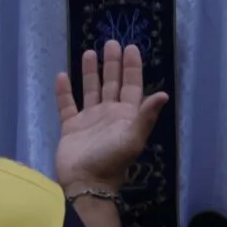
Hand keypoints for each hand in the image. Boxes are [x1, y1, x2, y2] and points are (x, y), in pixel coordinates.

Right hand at [53, 40, 168, 197]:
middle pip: (111, 83)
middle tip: (111, 42)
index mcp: (126, 116)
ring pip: (90, 90)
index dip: (132, 68)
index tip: (130, 47)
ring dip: (91, 72)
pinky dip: (64, 91)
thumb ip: (146, 116)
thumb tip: (164, 94)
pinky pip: (67, 104)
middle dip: (112, 64)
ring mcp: (89, 120)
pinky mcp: (70, 127)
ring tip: (89, 52)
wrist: (85, 183)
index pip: (131, 86)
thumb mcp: (133, 138)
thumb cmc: (111, 160)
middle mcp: (109, 114)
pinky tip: (62, 75)